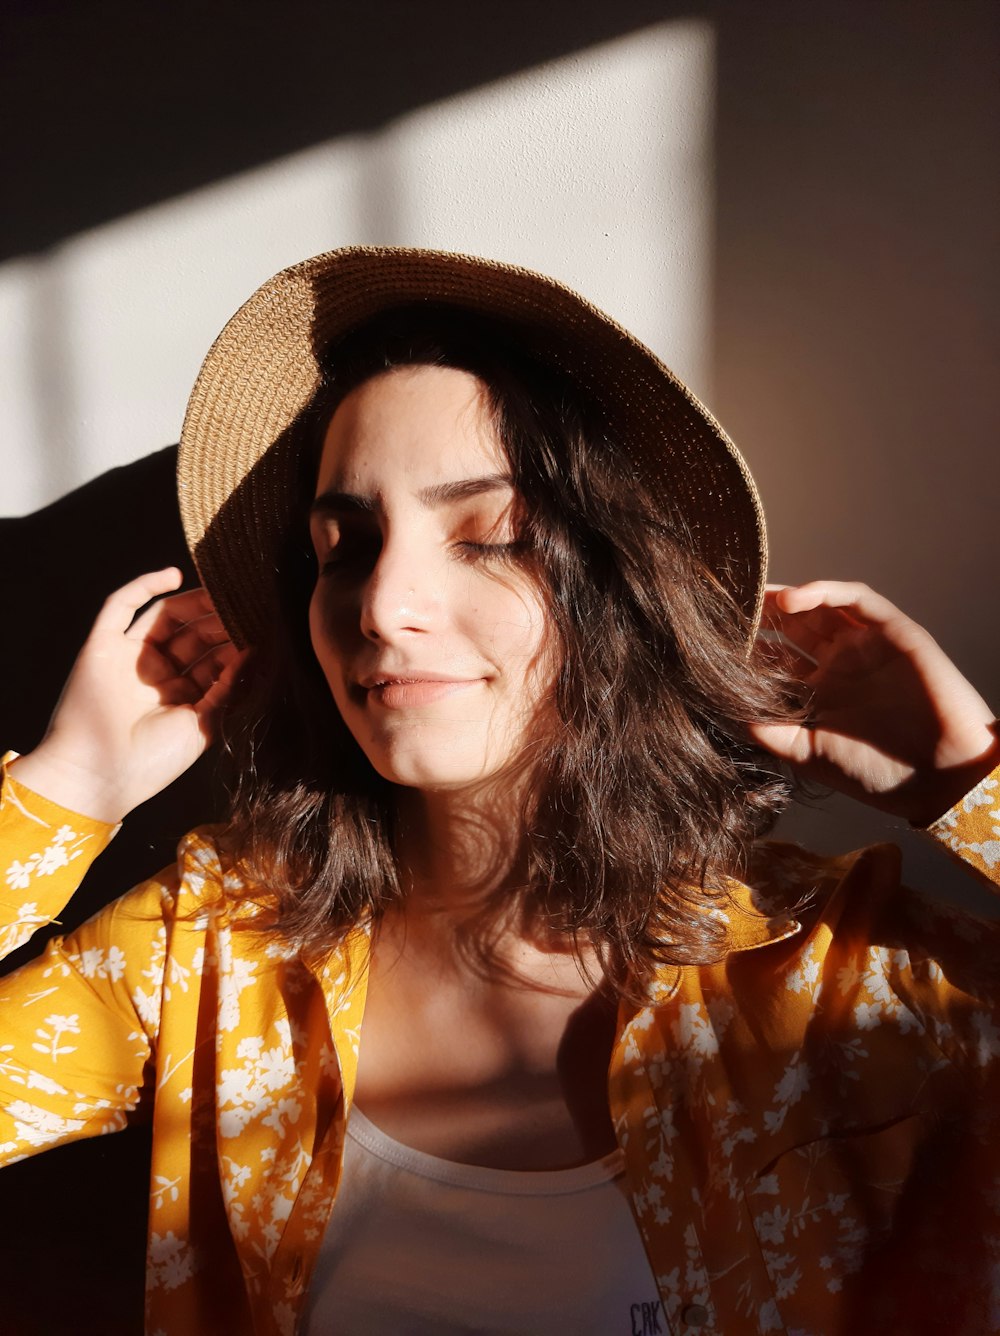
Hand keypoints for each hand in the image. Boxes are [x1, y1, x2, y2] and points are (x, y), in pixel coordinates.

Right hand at [11, 569, 245, 822]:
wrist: (101, 776)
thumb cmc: (154, 761)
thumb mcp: (204, 724)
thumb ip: (228, 687)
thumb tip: (254, 653)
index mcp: (182, 697)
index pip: (214, 659)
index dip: (236, 642)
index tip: (263, 624)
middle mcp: (157, 674)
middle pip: (194, 635)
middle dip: (220, 620)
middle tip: (247, 602)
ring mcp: (129, 658)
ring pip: (164, 617)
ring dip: (194, 603)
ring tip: (223, 589)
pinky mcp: (102, 646)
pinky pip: (120, 607)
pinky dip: (145, 587)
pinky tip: (174, 575)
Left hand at [749, 580, 999, 825]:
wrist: (939, 779)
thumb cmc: (876, 773)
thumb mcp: (807, 753)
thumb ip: (769, 730)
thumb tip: (724, 709)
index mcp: (817, 693)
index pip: (775, 658)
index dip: (747, 646)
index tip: (712, 638)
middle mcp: (839, 665)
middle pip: (792, 627)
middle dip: (761, 615)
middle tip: (729, 605)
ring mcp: (865, 646)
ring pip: (821, 607)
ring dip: (788, 599)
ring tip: (758, 598)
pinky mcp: (892, 632)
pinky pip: (858, 600)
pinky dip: (826, 592)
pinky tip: (794, 600)